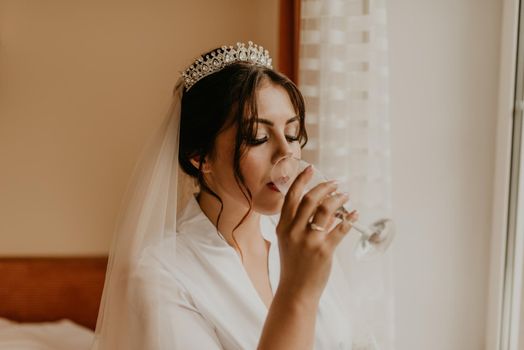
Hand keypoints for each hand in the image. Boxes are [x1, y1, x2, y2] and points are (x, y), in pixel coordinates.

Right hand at [275, 165, 357, 302]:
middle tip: (336, 183)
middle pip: (310, 199)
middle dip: (325, 187)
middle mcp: (294, 231)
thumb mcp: (287, 242)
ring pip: (326, 210)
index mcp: (283, 227)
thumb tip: (317, 205)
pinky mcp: (324, 251)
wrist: (295, 291)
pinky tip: (354, 213)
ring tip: (346, 196)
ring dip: (338, 199)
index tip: (311, 169)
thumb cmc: (293, 266)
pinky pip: (340, 229)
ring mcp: (309, 241)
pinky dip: (349, 218)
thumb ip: (296, 223)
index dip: (301, 180)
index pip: (291, 197)